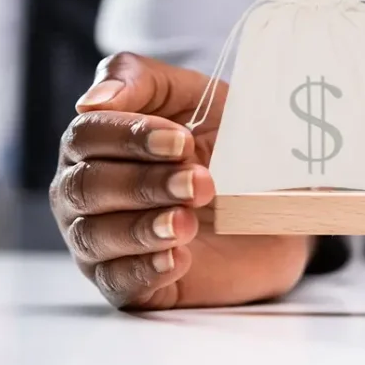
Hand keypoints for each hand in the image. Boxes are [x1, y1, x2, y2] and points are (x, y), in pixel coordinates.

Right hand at [50, 53, 313, 309]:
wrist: (278, 205)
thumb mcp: (198, 98)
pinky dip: (145, 270)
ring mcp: (103, 241)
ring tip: (188, 221)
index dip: (131, 137)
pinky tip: (178, 258)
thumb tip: (92, 100)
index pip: (87, 135)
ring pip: (96, 236)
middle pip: (86, 186)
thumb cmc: (228, 143)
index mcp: (98, 142)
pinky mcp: (129, 283)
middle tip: (201, 183)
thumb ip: (144, 81)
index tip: (181, 142)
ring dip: (144, 227)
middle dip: (145, 183)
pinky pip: (118, 281)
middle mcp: (87, 192)